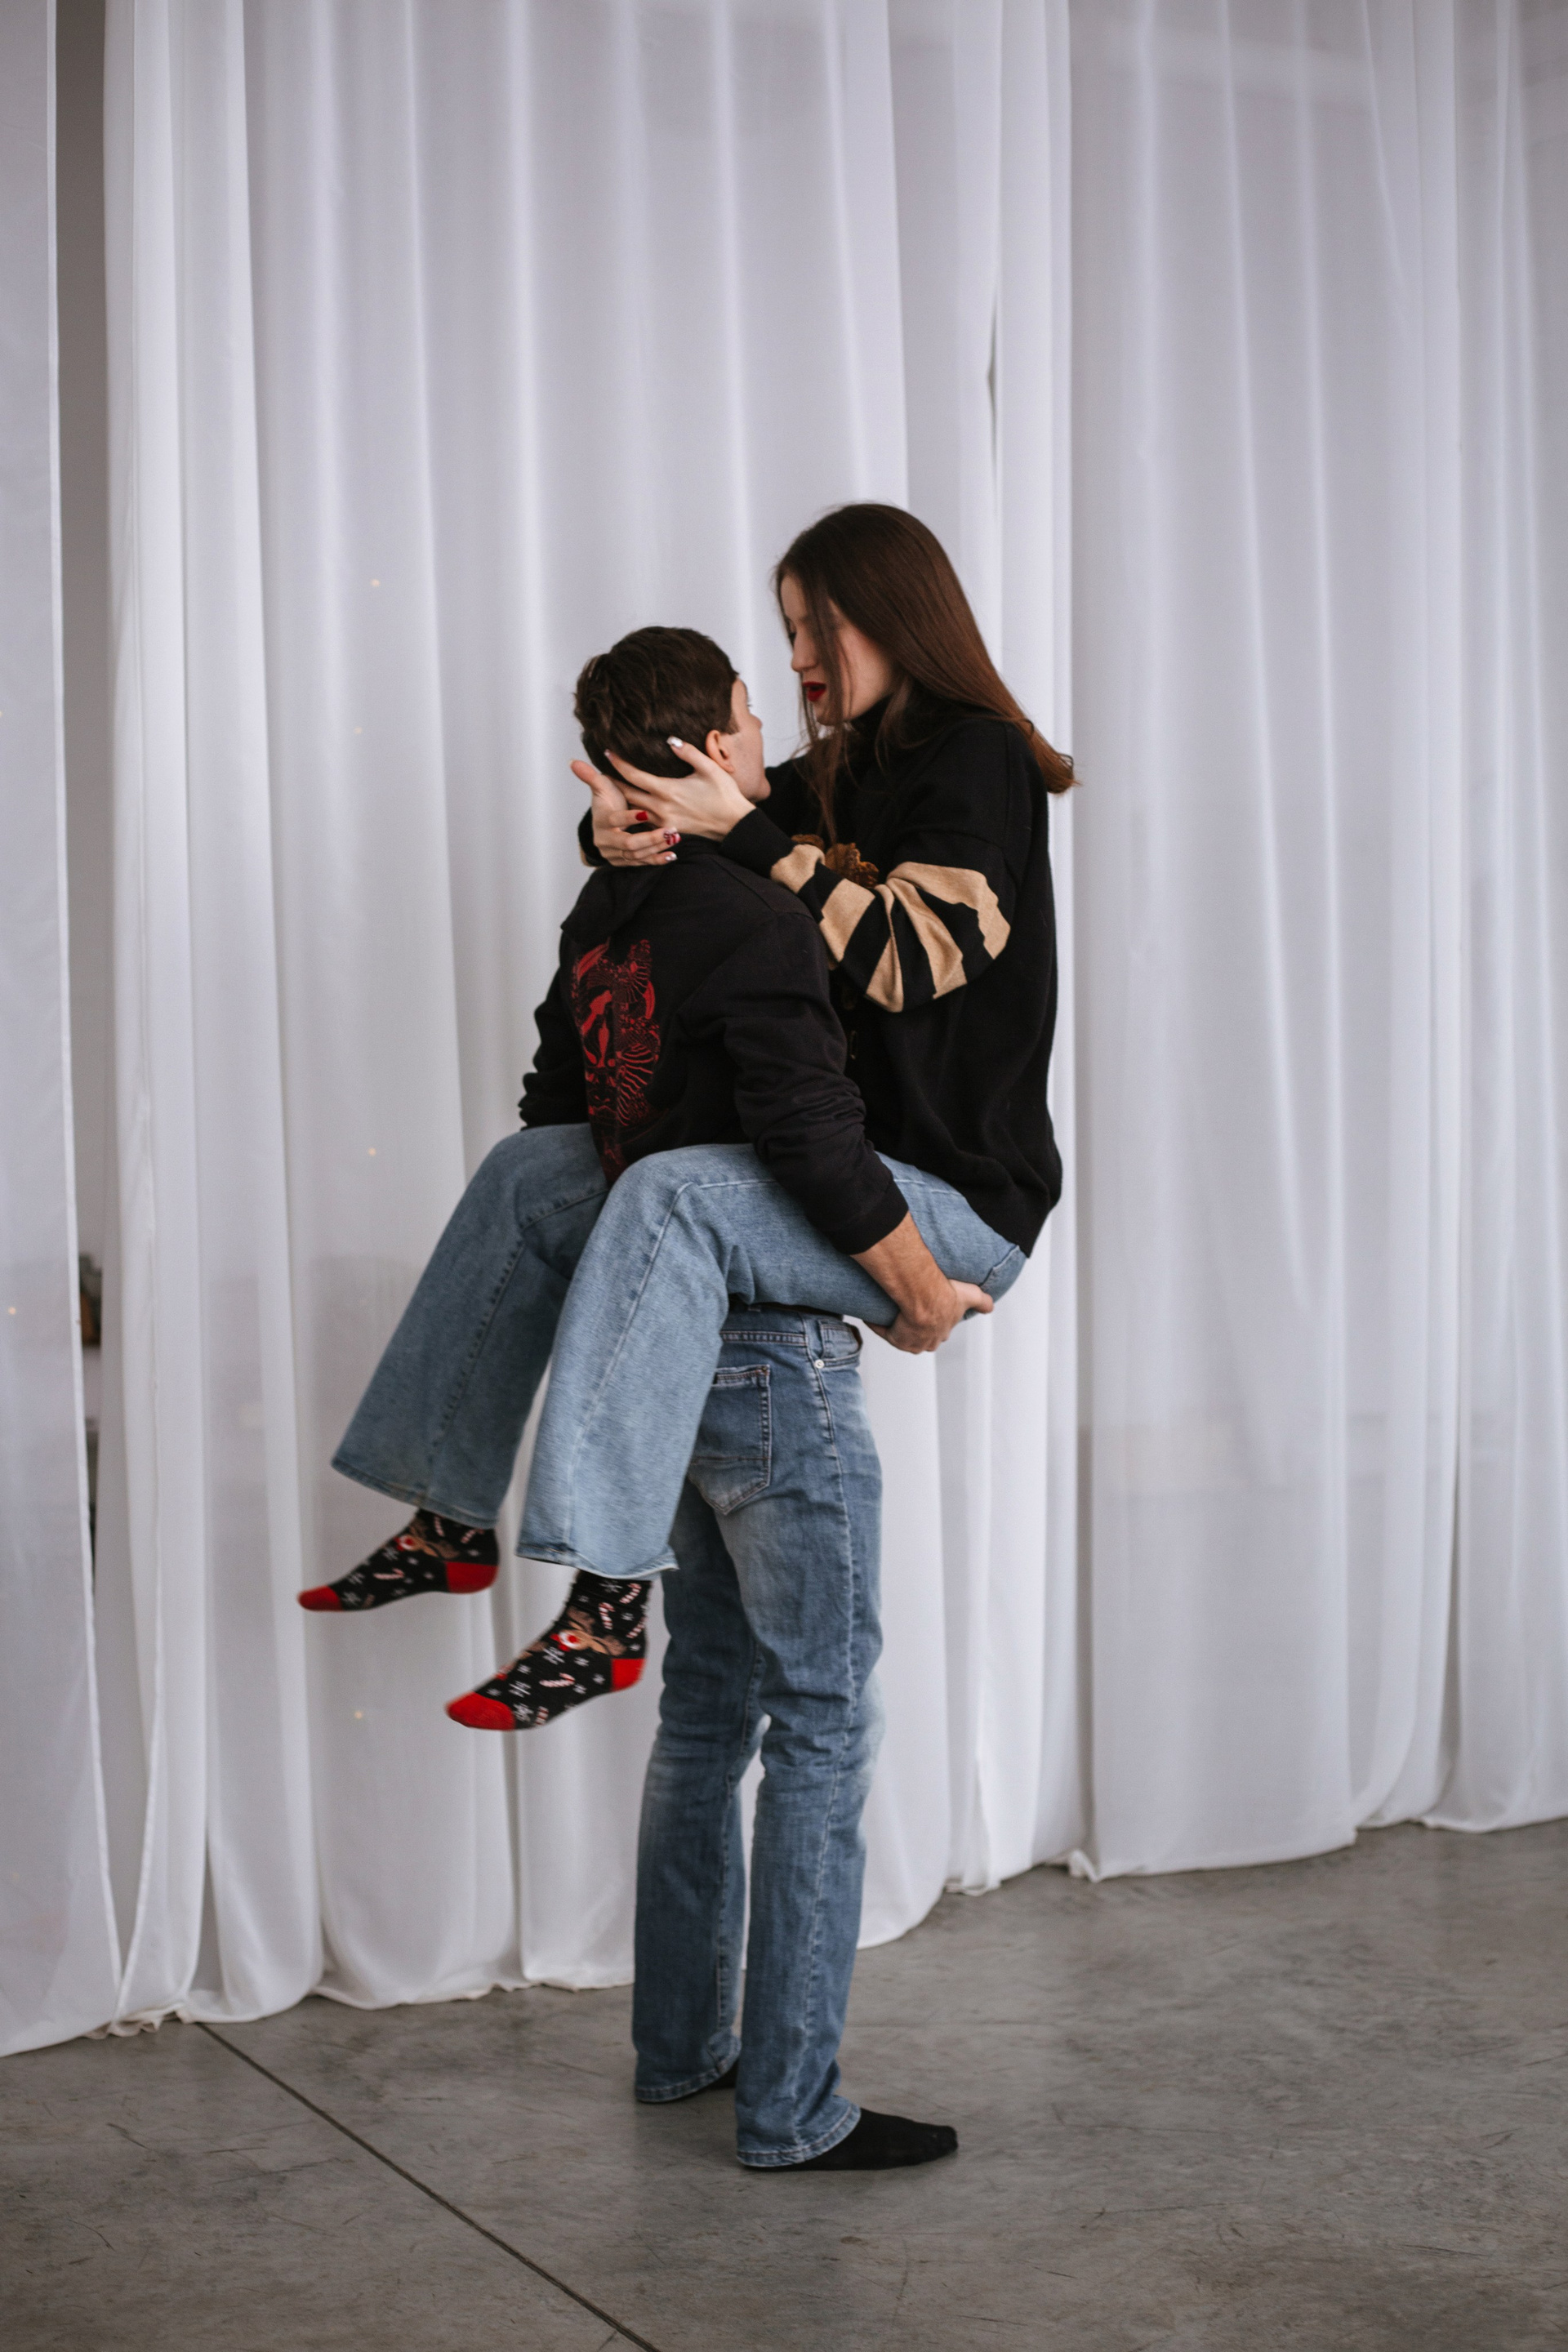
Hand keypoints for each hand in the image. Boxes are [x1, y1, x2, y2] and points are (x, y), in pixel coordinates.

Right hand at [573, 761, 678, 867]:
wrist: (607, 823)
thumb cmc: (609, 801)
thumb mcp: (601, 788)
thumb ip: (590, 776)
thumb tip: (573, 761)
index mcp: (601, 822)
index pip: (615, 821)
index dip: (629, 817)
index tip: (646, 813)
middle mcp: (605, 841)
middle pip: (628, 844)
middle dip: (650, 838)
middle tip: (670, 830)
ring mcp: (613, 854)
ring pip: (637, 855)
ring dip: (657, 847)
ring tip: (674, 837)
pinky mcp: (623, 862)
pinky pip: (641, 863)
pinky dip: (657, 860)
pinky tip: (671, 855)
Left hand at [602, 739, 757, 838]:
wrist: (734, 825)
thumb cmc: (725, 795)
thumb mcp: (709, 768)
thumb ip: (688, 752)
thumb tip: (670, 740)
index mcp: (668, 790)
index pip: (633, 775)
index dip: (618, 763)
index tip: (607, 752)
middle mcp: (661, 808)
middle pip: (627, 794)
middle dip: (613, 782)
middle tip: (600, 770)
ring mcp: (663, 821)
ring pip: (633, 810)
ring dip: (621, 798)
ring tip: (610, 787)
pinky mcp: (669, 830)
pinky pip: (645, 822)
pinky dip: (634, 814)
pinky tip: (629, 807)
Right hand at [868, 1279, 992, 1353]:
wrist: (925, 1295)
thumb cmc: (947, 1295)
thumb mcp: (971, 1296)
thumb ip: (983, 1302)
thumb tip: (991, 1307)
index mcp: (941, 1334)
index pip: (937, 1331)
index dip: (932, 1320)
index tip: (926, 1307)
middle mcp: (926, 1342)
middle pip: (918, 1336)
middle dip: (913, 1326)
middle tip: (906, 1308)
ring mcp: (909, 1342)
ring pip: (900, 1333)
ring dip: (895, 1325)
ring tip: (889, 1310)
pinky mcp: (893, 1337)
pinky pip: (883, 1330)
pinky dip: (878, 1324)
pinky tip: (873, 1314)